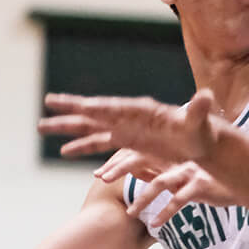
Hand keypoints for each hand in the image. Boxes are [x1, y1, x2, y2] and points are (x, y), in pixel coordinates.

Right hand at [40, 86, 220, 170]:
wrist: (202, 142)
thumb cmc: (201, 133)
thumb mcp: (199, 123)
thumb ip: (198, 111)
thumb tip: (207, 96)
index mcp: (141, 111)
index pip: (111, 107)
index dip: (91, 106)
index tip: (71, 103)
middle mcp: (128, 117)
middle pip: (93, 114)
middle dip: (69, 113)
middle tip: (44, 109)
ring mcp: (125, 129)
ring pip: (91, 128)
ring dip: (68, 129)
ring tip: (42, 128)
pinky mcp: (126, 142)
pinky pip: (100, 144)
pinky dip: (83, 147)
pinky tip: (65, 152)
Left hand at [93, 147, 237, 223]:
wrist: (241, 182)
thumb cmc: (206, 179)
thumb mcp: (177, 174)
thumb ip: (155, 170)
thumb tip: (132, 169)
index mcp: (169, 154)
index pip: (137, 151)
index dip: (117, 161)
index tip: (99, 174)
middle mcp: (176, 158)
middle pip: (142, 158)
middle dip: (120, 169)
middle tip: (102, 180)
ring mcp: (189, 171)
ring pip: (159, 182)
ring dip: (142, 197)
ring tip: (130, 213)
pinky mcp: (201, 186)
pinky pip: (179, 199)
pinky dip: (166, 212)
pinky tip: (155, 224)